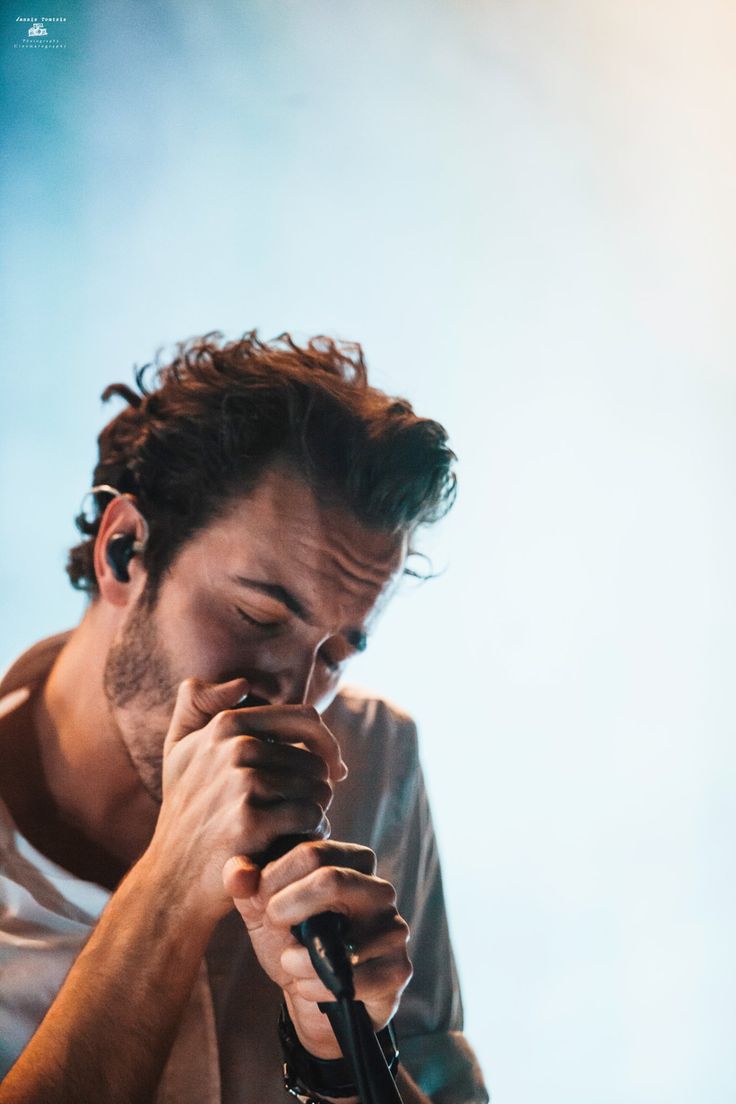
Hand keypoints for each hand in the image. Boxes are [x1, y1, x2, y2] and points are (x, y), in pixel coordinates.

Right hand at [145, 678, 346, 920]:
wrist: (172, 878)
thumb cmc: (186, 812)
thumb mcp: (179, 751)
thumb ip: (198, 704)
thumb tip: (241, 683)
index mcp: (225, 724)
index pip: (306, 718)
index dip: (326, 744)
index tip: (331, 769)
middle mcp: (233, 746)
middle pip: (315, 760)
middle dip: (318, 788)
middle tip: (300, 812)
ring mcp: (240, 783)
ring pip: (317, 788)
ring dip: (316, 812)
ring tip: (294, 830)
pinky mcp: (248, 822)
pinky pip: (310, 816)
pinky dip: (311, 833)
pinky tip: (292, 845)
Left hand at [223, 841, 412, 1057]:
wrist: (313, 995)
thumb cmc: (291, 940)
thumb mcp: (262, 909)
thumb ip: (245, 885)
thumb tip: (236, 875)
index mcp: (352, 863)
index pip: (313, 852)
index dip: (275, 876)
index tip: (257, 899)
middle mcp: (380, 890)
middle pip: (331, 880)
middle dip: (287, 905)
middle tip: (271, 922)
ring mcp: (394, 929)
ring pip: (340, 935)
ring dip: (299, 956)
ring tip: (287, 961)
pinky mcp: (398, 970)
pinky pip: (354, 978)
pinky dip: (317, 987)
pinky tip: (305, 987)